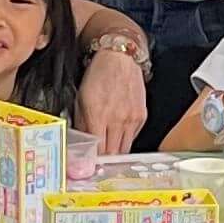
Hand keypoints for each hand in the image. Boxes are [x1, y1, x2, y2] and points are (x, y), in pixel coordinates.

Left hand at [80, 40, 149, 154]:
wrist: (120, 58)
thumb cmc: (98, 75)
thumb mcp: (81, 99)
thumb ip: (81, 124)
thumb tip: (81, 144)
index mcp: (98, 115)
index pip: (97, 150)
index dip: (92, 160)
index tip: (88, 164)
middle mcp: (117, 119)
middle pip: (112, 154)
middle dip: (104, 160)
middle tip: (98, 161)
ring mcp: (132, 119)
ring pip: (124, 149)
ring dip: (115, 152)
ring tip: (108, 150)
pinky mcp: (142, 116)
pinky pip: (133, 137)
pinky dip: (124, 139)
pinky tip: (118, 133)